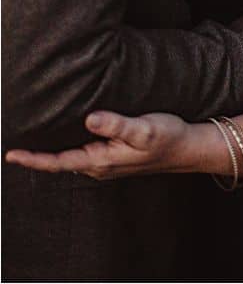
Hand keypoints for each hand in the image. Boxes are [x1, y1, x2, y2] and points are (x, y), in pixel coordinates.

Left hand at [5, 112, 203, 179]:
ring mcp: (105, 162)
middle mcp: (98, 165)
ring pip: (71, 156)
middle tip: (14, 142)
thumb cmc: (167, 137)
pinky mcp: (112, 156)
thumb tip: (89, 118)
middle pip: (60, 161)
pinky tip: (68, 134)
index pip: (59, 162)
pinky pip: (83, 152)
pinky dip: (69, 145)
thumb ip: (116, 125)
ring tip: (34, 137)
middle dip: (37, 154)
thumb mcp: (144, 128)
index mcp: (101, 160)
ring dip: (53, 150)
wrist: (186, 148)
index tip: (11, 155)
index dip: (34, 159)